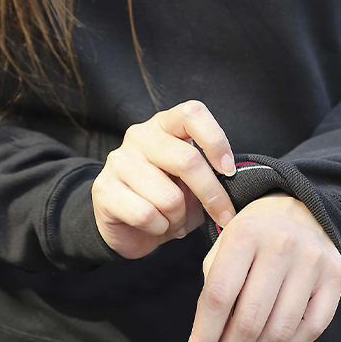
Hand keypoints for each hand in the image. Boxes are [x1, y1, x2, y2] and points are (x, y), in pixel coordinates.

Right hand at [91, 100, 236, 259]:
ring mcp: (119, 160)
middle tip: (224, 215)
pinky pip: (146, 215)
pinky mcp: (103, 189)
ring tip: (175, 220)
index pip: (192, 113)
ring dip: (180, 218)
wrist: (127, 226)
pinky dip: (159, 228)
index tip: (229, 170)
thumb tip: (237, 182)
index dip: (215, 140)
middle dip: (211, 195)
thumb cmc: (169, 198)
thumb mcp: (194, 183)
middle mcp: (140, 136)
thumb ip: (212, 174)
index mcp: (166, 125)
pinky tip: (156, 225)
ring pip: (169, 197)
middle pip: (186, 160)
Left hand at [182, 192, 340, 341]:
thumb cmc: (252, 236)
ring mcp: (313, 262)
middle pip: (249, 321)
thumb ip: (212, 295)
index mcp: (245, 234)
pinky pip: (310, 331)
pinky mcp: (335, 277)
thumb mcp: (224, 249)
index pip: (218, 298)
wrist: (302, 208)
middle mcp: (282, 246)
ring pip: (279, 332)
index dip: (202, 340)